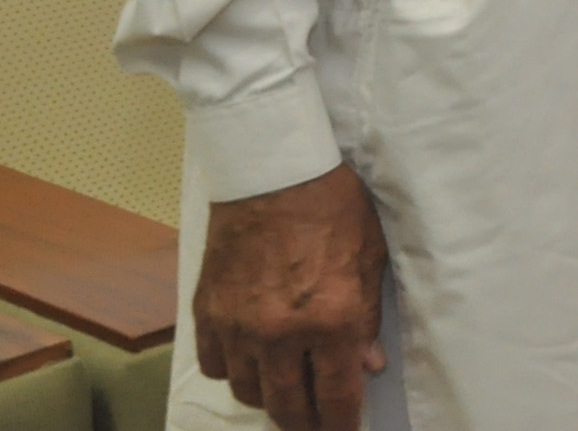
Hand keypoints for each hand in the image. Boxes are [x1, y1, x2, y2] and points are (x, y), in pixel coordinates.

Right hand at [193, 163, 388, 430]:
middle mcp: (281, 333)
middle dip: (305, 424)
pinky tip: (250, 363)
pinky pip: (216, 365)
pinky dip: (233, 371)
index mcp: (331, 320)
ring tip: (285, 396)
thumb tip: (367, 365)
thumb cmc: (334, 208)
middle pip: (287, 405)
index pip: (336, 396)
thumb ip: (368, 319)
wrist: (275, 173)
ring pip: (248, 391)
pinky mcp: (208, 312)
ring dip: (269, 399)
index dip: (341, 423)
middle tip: (314, 426)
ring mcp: (239, 325)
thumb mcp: (369, 259)